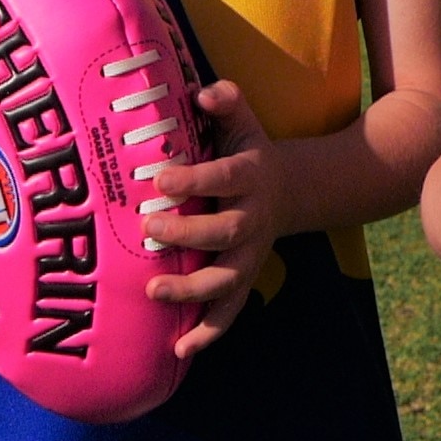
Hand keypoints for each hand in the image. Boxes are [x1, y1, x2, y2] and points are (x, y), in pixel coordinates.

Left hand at [140, 80, 287, 359]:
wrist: (290, 190)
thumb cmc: (248, 151)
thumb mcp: (243, 122)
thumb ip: (225, 102)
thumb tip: (203, 91)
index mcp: (251, 176)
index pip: (224, 178)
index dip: (196, 181)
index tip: (160, 181)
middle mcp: (253, 219)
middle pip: (226, 232)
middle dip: (188, 234)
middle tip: (150, 229)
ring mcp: (250, 255)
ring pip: (226, 280)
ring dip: (192, 290)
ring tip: (154, 290)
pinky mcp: (244, 280)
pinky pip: (229, 312)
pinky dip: (208, 332)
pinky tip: (180, 350)